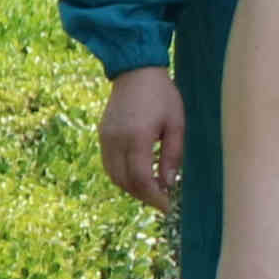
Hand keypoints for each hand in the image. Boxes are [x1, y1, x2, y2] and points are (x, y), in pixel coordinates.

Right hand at [98, 68, 185, 208]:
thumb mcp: (176, 124)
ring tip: (152, 190)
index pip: (140, 178)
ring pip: (113, 175)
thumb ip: (172, 155)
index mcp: (137, 137)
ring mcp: (105, 137)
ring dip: (131, 188)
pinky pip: (108, 164)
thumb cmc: (163, 96)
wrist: (136, 71)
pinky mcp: (102, 135)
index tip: (167, 207)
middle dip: (143, 196)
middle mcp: (116, 140)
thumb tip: (168, 184)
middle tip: (162, 201)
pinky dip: (122, 176)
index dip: (153, 197)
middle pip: (124, 181)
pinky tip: (138, 176)